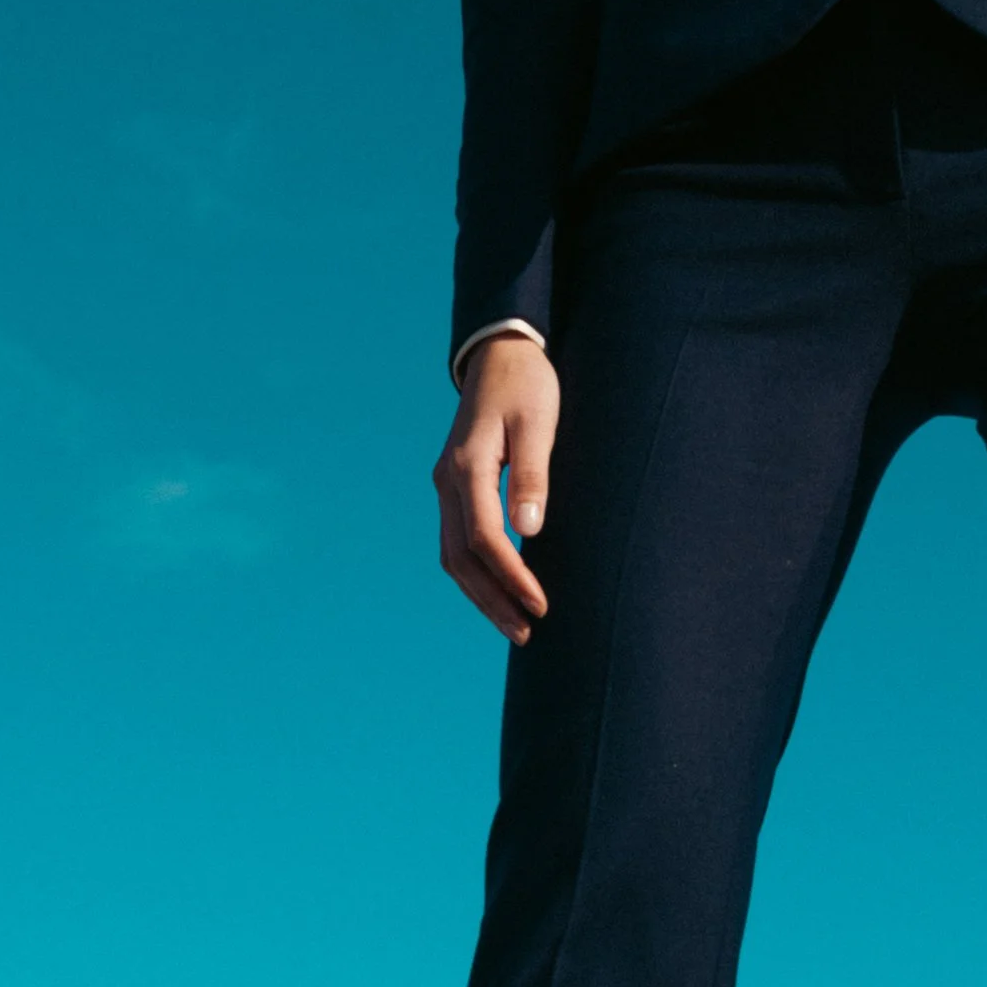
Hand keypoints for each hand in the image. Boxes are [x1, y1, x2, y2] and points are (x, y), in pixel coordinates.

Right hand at [432, 336, 558, 641]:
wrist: (500, 354)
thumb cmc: (527, 385)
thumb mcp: (539, 424)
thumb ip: (534, 475)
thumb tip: (529, 531)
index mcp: (467, 466)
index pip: (485, 539)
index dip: (512, 577)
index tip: (541, 604)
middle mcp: (447, 481)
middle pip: (461, 558)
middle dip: (493, 600)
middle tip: (527, 633)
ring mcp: (446, 486)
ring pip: (453, 556)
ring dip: (482, 595)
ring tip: (515, 625)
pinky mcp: (454, 489)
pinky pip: (457, 542)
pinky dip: (476, 574)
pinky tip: (499, 593)